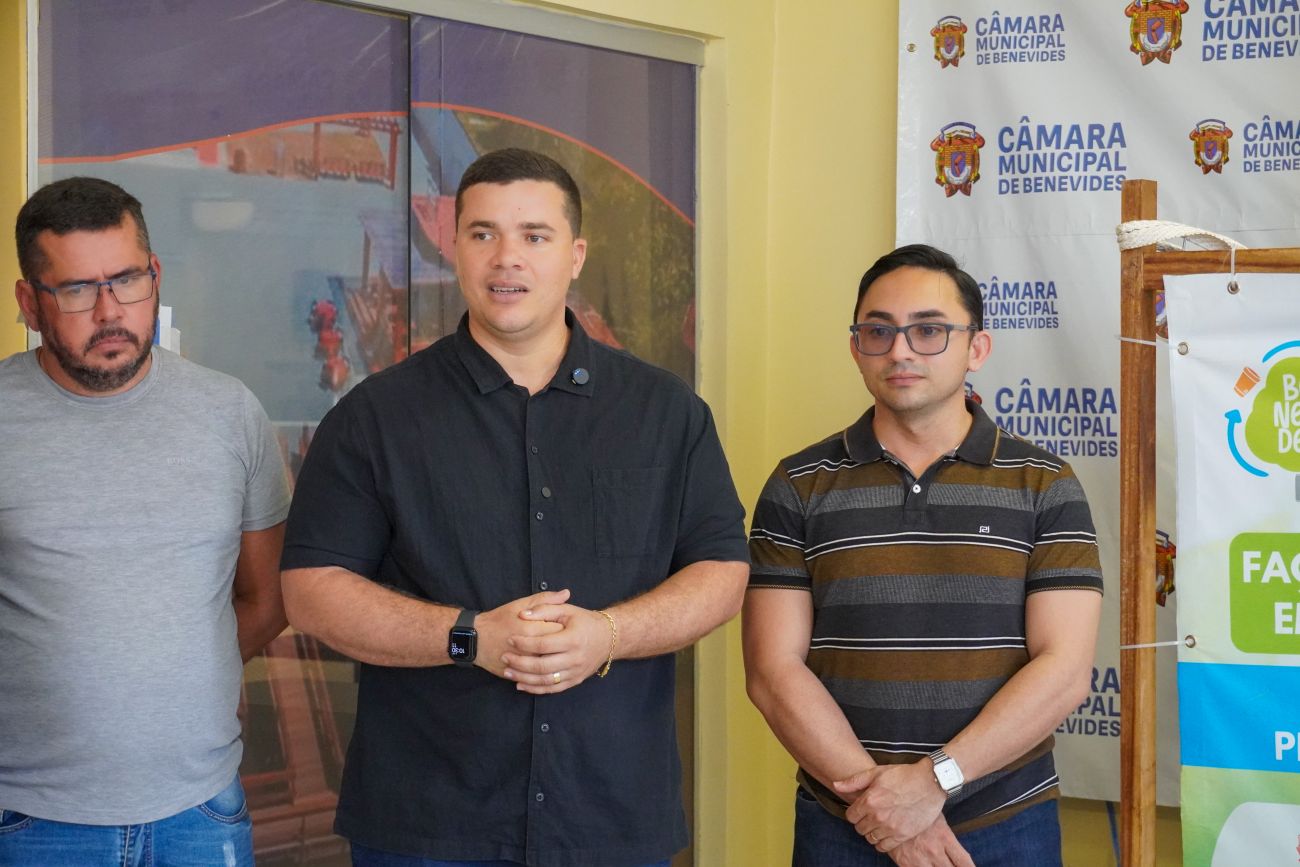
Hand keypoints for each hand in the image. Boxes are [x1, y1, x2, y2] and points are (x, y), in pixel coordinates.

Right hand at [473, 590, 568, 679]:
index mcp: (531, 629)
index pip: (559, 631)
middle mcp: (528, 649)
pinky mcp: (516, 674)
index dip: (566, 629)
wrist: (475, 638)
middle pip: (556, 651)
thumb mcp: (521, 604)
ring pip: (548, 667)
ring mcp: (522, 664)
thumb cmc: (499, 619)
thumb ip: (545, 599)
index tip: (566, 626)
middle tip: (563, 642)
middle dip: (562, 647)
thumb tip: (566, 594)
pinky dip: (544, 674)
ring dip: (555, 662)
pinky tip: (548, 668)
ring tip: (556, 654)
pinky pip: (535, 679)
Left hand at [501, 601, 615, 693]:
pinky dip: (535, 689)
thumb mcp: (567, 610)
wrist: (608, 637)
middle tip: (504, 657)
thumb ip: (544, 609)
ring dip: (524, 678)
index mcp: (572, 639)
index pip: (543, 645)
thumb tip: (523, 614)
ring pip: (545, 681)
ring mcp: (575, 672)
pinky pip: (553, 689)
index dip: (524, 643)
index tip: (510, 639)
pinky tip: (521, 685)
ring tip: (507, 672)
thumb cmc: (585, 621)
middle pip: (542, 666)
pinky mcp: (575, 680)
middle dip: (520, 663)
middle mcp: (575, 658)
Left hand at [834, 761, 945, 850]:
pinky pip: (884, 847)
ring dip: (872, 832)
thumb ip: (854, 781)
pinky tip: (886, 833)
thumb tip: (836, 785)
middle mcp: (878, 816)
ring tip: (880, 824)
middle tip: (871, 816)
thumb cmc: (903, 775)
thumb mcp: (877, 773)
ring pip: (871, 839)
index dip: (854, 812)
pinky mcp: (902, 835)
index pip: (850, 816)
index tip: (861, 809)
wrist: (930, 782)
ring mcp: (891, 827)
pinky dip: (882, 842)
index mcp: (869, 800)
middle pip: (859, 829)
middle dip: (862, 822)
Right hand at [887, 816, 973, 866]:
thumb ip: (946, 834)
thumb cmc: (913, 808)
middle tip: (951, 865)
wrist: (887, 807)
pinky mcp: (905, 863)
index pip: (964, 862)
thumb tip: (954, 845)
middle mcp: (935, 851)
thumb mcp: (935, 817)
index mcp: (945, 837)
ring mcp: (920, 858)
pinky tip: (925, 866)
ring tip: (936, 864)